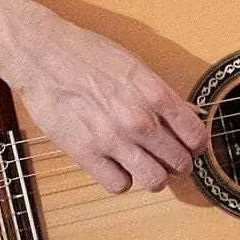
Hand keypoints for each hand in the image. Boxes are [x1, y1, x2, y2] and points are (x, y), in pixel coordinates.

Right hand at [0, 6, 209, 193]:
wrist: (43, 54)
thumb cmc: (88, 54)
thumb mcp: (135, 66)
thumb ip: (162, 95)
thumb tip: (188, 115)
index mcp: (155, 93)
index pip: (196, 136)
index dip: (197, 145)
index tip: (191, 146)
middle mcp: (138, 119)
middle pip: (179, 163)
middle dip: (178, 163)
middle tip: (170, 159)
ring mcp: (112, 139)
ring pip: (154, 181)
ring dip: (154, 177)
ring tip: (146, 166)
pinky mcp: (84, 153)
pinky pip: (118, 185)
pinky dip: (120, 179)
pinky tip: (116, 165)